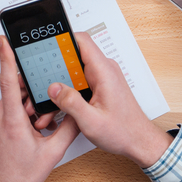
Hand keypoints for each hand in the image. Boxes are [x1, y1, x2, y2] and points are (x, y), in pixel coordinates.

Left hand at [0, 36, 80, 181]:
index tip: (3, 40)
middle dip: (32, 97)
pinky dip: (18, 114)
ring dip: (26, 108)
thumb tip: (77, 112)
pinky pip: (5, 110)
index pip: (8, 81)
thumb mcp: (52, 153)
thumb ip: (68, 129)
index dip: (6, 57)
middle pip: (16, 91)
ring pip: (11, 101)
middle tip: (42, 118)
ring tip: (36, 128)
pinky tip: (28, 131)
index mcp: (12, 120)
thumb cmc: (20, 176)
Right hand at [46, 32, 172, 167]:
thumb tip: (53, 87)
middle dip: (55, 68)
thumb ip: (71, 103)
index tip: (46, 48)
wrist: (139, 142)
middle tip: (41, 81)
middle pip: (74, 56)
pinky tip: (61, 106)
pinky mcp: (100, 86)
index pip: (81, 40)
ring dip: (60, 83)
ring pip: (74, 71)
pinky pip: (79, 81)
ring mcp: (102, 77)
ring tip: (49, 101)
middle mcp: (104, 70)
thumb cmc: (124, 132)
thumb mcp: (91, 122)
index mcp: (104, 71)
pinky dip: (68, 91)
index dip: (62, 39)